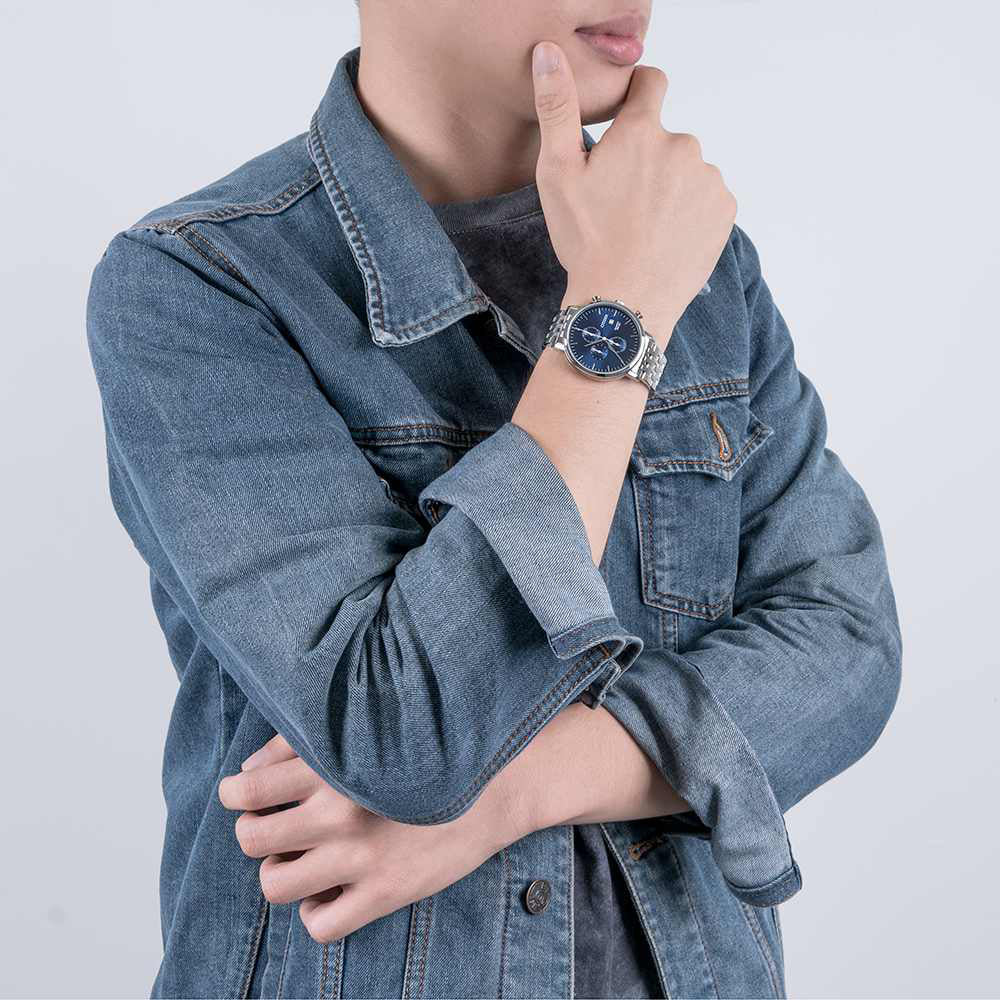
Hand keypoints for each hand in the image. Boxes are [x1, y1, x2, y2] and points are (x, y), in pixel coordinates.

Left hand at [218, 735, 527, 943]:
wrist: (494, 786)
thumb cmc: (424, 754)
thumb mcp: (365, 734)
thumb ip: (301, 744)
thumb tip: (248, 771)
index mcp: (331, 767)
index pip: (248, 790)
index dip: (234, 795)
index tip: (242, 797)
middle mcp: (338, 813)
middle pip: (252, 840)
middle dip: (257, 833)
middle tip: (278, 826)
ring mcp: (359, 859)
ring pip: (275, 884)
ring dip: (283, 871)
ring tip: (305, 858)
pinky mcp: (383, 895)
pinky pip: (318, 924)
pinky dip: (317, 909)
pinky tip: (334, 887)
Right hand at [530, 41, 736, 343]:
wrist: (625, 303)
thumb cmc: (586, 241)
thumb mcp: (557, 174)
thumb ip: (556, 107)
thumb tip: (549, 53)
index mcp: (642, 131)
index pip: (650, 83)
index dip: (636, 99)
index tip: (624, 129)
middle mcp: (683, 146)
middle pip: (666, 138)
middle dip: (648, 160)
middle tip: (622, 204)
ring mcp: (708, 179)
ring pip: (687, 171)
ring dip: (670, 189)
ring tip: (644, 227)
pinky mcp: (725, 210)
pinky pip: (707, 199)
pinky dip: (691, 214)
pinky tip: (666, 239)